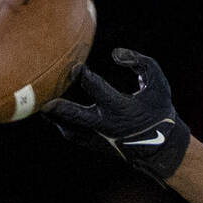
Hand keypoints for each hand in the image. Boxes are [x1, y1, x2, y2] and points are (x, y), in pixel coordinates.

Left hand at [42, 48, 190, 182]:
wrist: (162, 148)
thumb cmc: (159, 110)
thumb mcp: (157, 81)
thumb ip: (139, 61)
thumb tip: (114, 54)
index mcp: (121, 108)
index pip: (96, 88)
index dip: (82, 74)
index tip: (73, 64)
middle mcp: (107, 125)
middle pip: (75, 115)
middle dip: (58, 104)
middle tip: (41, 94)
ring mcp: (99, 138)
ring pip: (69, 127)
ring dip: (53, 115)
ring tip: (40, 101)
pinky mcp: (95, 146)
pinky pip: (72, 134)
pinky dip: (61, 122)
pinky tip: (52, 112)